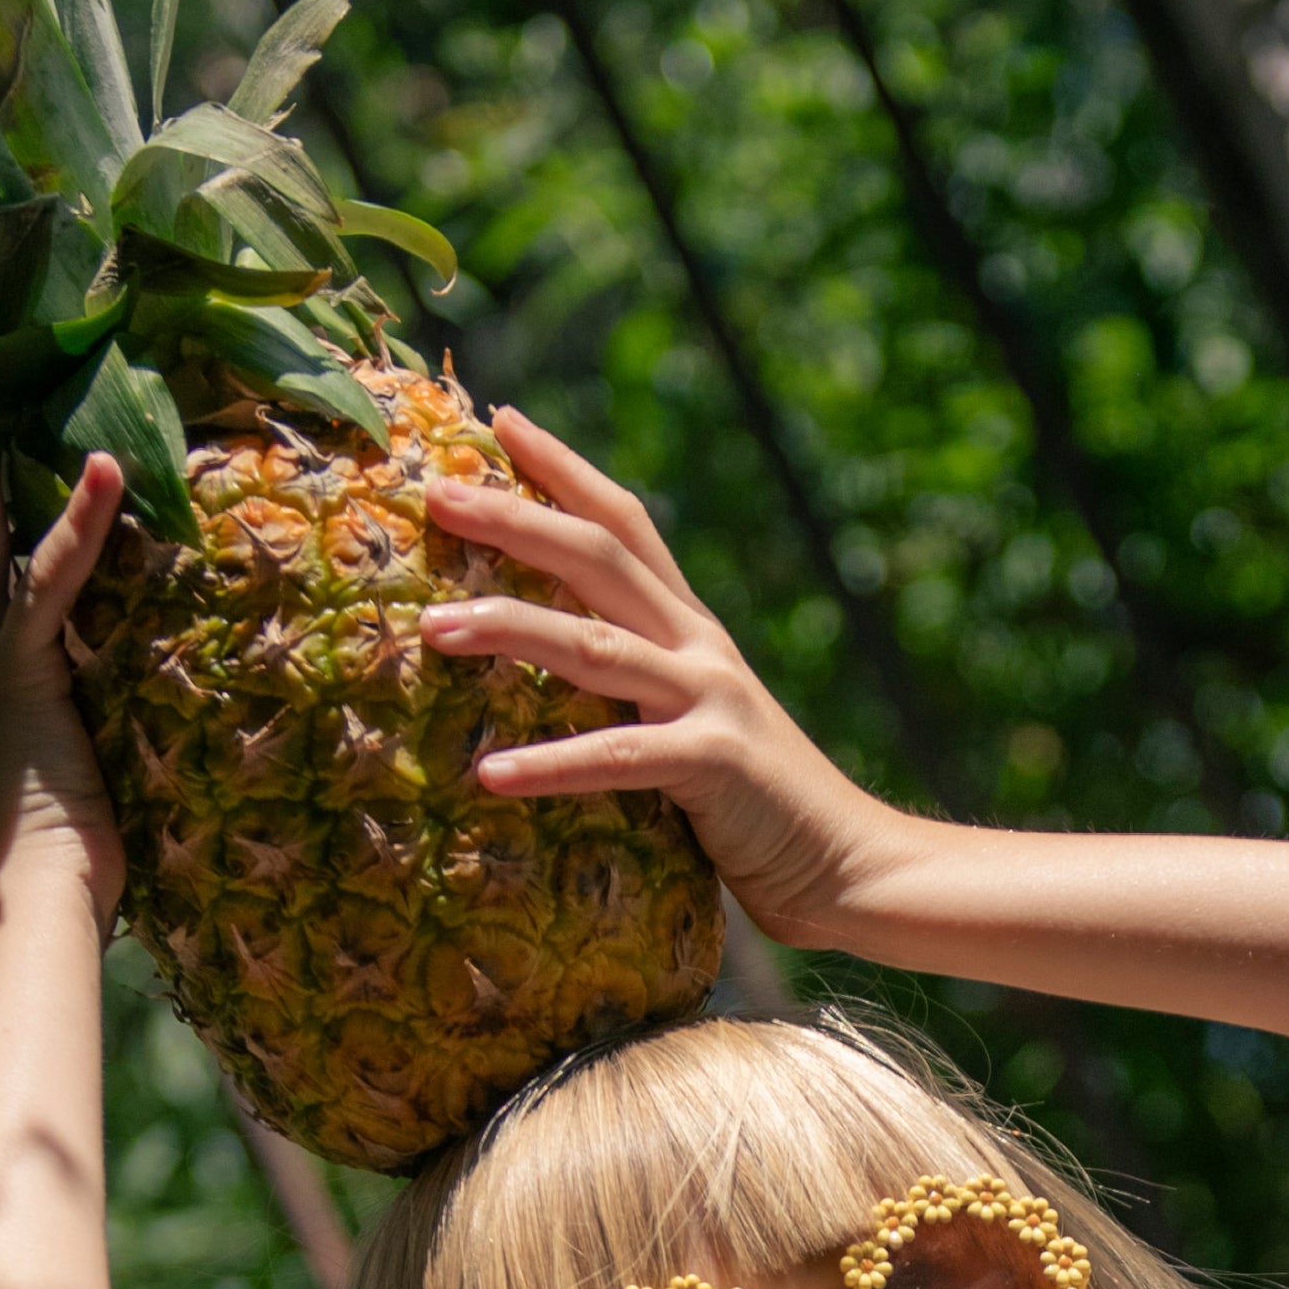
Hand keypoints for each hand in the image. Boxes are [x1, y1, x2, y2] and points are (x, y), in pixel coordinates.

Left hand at [415, 406, 898, 950]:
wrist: (855, 868)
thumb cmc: (761, 816)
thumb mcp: (691, 734)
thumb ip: (635, 701)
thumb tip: (552, 695)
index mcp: (692, 632)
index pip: (625, 525)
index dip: (564, 468)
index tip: (497, 420)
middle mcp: (701, 648)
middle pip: (598, 556)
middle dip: (514, 516)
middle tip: (435, 489)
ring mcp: (711, 700)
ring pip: (595, 644)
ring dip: (509, 627)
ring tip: (433, 627)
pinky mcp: (716, 765)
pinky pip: (619, 758)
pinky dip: (553, 765)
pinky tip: (491, 774)